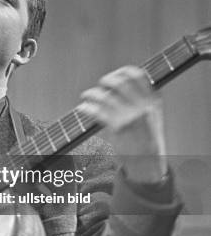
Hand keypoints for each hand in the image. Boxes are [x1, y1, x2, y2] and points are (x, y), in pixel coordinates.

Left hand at [79, 65, 166, 182]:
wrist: (148, 164)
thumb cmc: (146, 140)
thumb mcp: (153, 116)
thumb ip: (141, 101)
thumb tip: (118, 87)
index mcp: (152, 100)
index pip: (138, 75)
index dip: (122, 72)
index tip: (114, 75)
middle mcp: (142, 106)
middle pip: (120, 82)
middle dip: (106, 81)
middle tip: (99, 87)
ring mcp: (130, 116)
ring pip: (106, 95)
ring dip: (92, 94)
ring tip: (86, 97)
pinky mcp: (118, 127)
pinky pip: (97, 110)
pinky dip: (86, 107)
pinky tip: (82, 108)